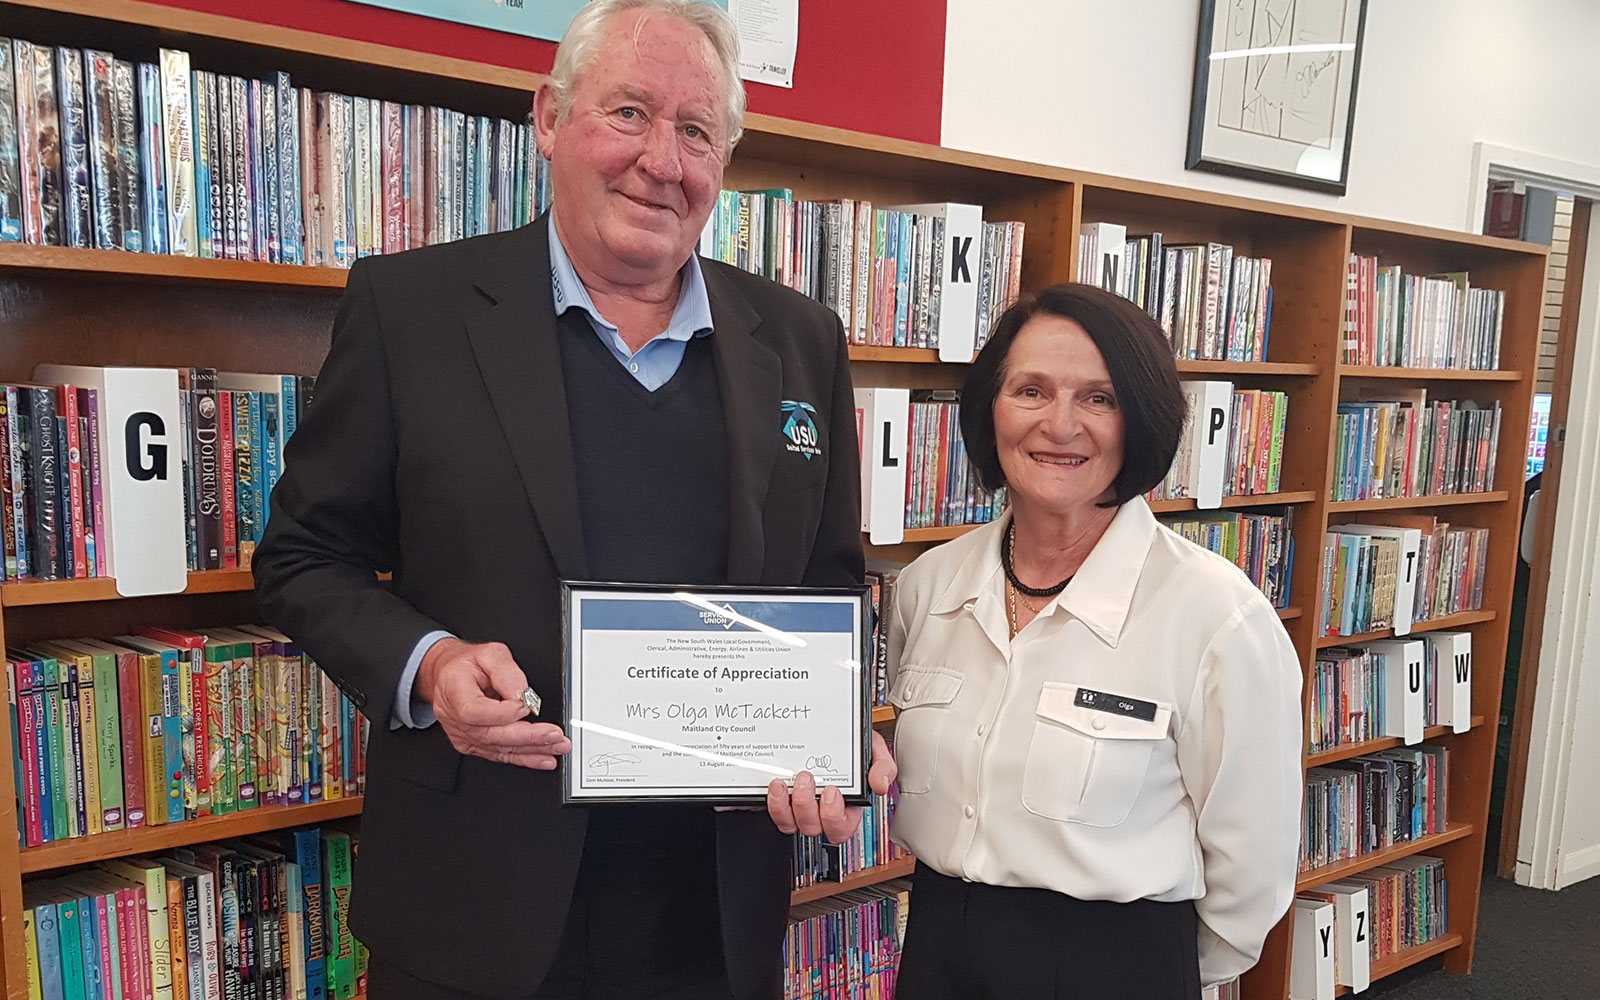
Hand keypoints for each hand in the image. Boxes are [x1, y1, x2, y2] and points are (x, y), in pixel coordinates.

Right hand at [415, 637, 570, 768]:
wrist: (449, 674)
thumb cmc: (468, 664)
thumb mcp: (490, 653)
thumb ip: (507, 672)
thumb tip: (523, 695)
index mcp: (454, 691)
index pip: (475, 712)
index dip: (502, 713)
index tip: (526, 706)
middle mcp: (455, 718)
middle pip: (491, 735)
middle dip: (527, 737)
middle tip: (554, 735)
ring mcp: (463, 734)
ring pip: (499, 748)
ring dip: (531, 750)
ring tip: (556, 747)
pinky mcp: (473, 744)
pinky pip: (500, 754)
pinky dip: (524, 758)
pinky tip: (543, 759)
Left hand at [766, 730, 896, 842]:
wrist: (831, 730)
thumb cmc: (852, 746)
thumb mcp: (873, 750)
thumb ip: (883, 767)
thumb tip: (880, 785)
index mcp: (847, 806)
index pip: (841, 828)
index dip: (833, 816)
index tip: (831, 791)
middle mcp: (822, 812)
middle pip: (813, 828)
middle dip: (806, 806)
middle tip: (806, 779)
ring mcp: (800, 808)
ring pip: (790, 824)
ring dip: (783, 806)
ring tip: (782, 783)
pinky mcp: (782, 800)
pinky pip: (775, 812)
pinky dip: (773, 801)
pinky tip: (774, 784)